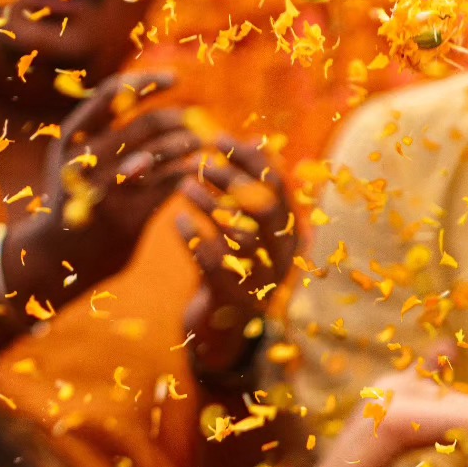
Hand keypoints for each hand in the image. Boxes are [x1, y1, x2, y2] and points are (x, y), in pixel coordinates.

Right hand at [18, 71, 200, 300]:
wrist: (56, 255)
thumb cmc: (73, 198)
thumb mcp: (74, 158)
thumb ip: (98, 129)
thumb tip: (137, 88)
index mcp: (71, 137)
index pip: (112, 95)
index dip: (146, 83)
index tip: (175, 79)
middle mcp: (83, 160)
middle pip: (142, 126)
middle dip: (176, 120)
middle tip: (197, 120)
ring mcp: (104, 191)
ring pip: (156, 156)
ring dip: (185, 146)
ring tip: (201, 143)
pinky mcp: (125, 220)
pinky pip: (164, 188)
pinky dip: (182, 175)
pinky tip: (193, 171)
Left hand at [179, 140, 295, 379]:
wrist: (222, 329)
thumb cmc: (232, 265)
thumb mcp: (246, 227)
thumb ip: (252, 189)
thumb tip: (257, 137)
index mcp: (290, 236)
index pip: (278, 187)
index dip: (250, 158)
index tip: (221, 138)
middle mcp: (283, 260)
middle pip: (263, 208)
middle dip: (230, 179)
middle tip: (199, 160)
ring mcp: (260, 283)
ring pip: (239, 234)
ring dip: (209, 205)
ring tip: (183, 184)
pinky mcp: (232, 301)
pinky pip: (211, 262)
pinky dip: (192, 237)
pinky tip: (176, 219)